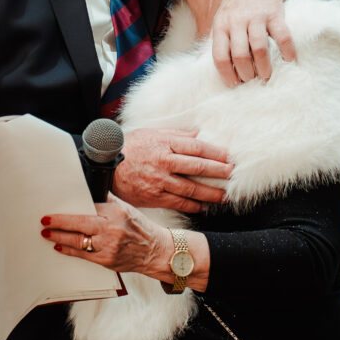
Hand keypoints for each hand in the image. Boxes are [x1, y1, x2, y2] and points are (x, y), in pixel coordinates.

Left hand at [40, 198, 173, 276]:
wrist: (154, 251)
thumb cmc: (139, 228)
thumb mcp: (126, 208)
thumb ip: (107, 201)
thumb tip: (89, 190)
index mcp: (116, 212)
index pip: (87, 208)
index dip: (69, 210)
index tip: (54, 211)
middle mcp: (112, 229)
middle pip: (79, 224)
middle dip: (59, 223)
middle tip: (44, 221)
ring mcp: (109, 246)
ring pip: (78, 241)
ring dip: (59, 237)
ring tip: (47, 234)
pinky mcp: (106, 260)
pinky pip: (83, 255)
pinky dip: (69, 250)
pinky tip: (59, 246)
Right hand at [113, 128, 231, 212]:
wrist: (106, 167)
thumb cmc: (129, 147)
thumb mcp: (152, 133)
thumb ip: (176, 135)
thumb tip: (199, 135)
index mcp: (165, 143)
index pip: (198, 147)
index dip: (217, 153)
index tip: (230, 157)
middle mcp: (164, 161)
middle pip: (199, 167)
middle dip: (220, 172)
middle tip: (234, 175)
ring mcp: (159, 180)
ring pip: (191, 188)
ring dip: (211, 192)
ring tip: (224, 195)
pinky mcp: (154, 196)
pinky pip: (178, 202)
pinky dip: (193, 205)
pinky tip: (203, 206)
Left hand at [211, 0, 294, 84]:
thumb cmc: (236, 8)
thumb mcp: (219, 22)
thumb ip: (211, 43)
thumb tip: (197, 65)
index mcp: (221, 26)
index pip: (219, 56)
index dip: (226, 74)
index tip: (234, 84)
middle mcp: (237, 21)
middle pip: (240, 55)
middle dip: (246, 74)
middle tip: (251, 80)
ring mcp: (256, 17)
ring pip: (259, 48)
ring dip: (264, 67)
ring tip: (266, 75)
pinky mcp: (275, 14)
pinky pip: (283, 36)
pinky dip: (287, 51)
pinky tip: (288, 59)